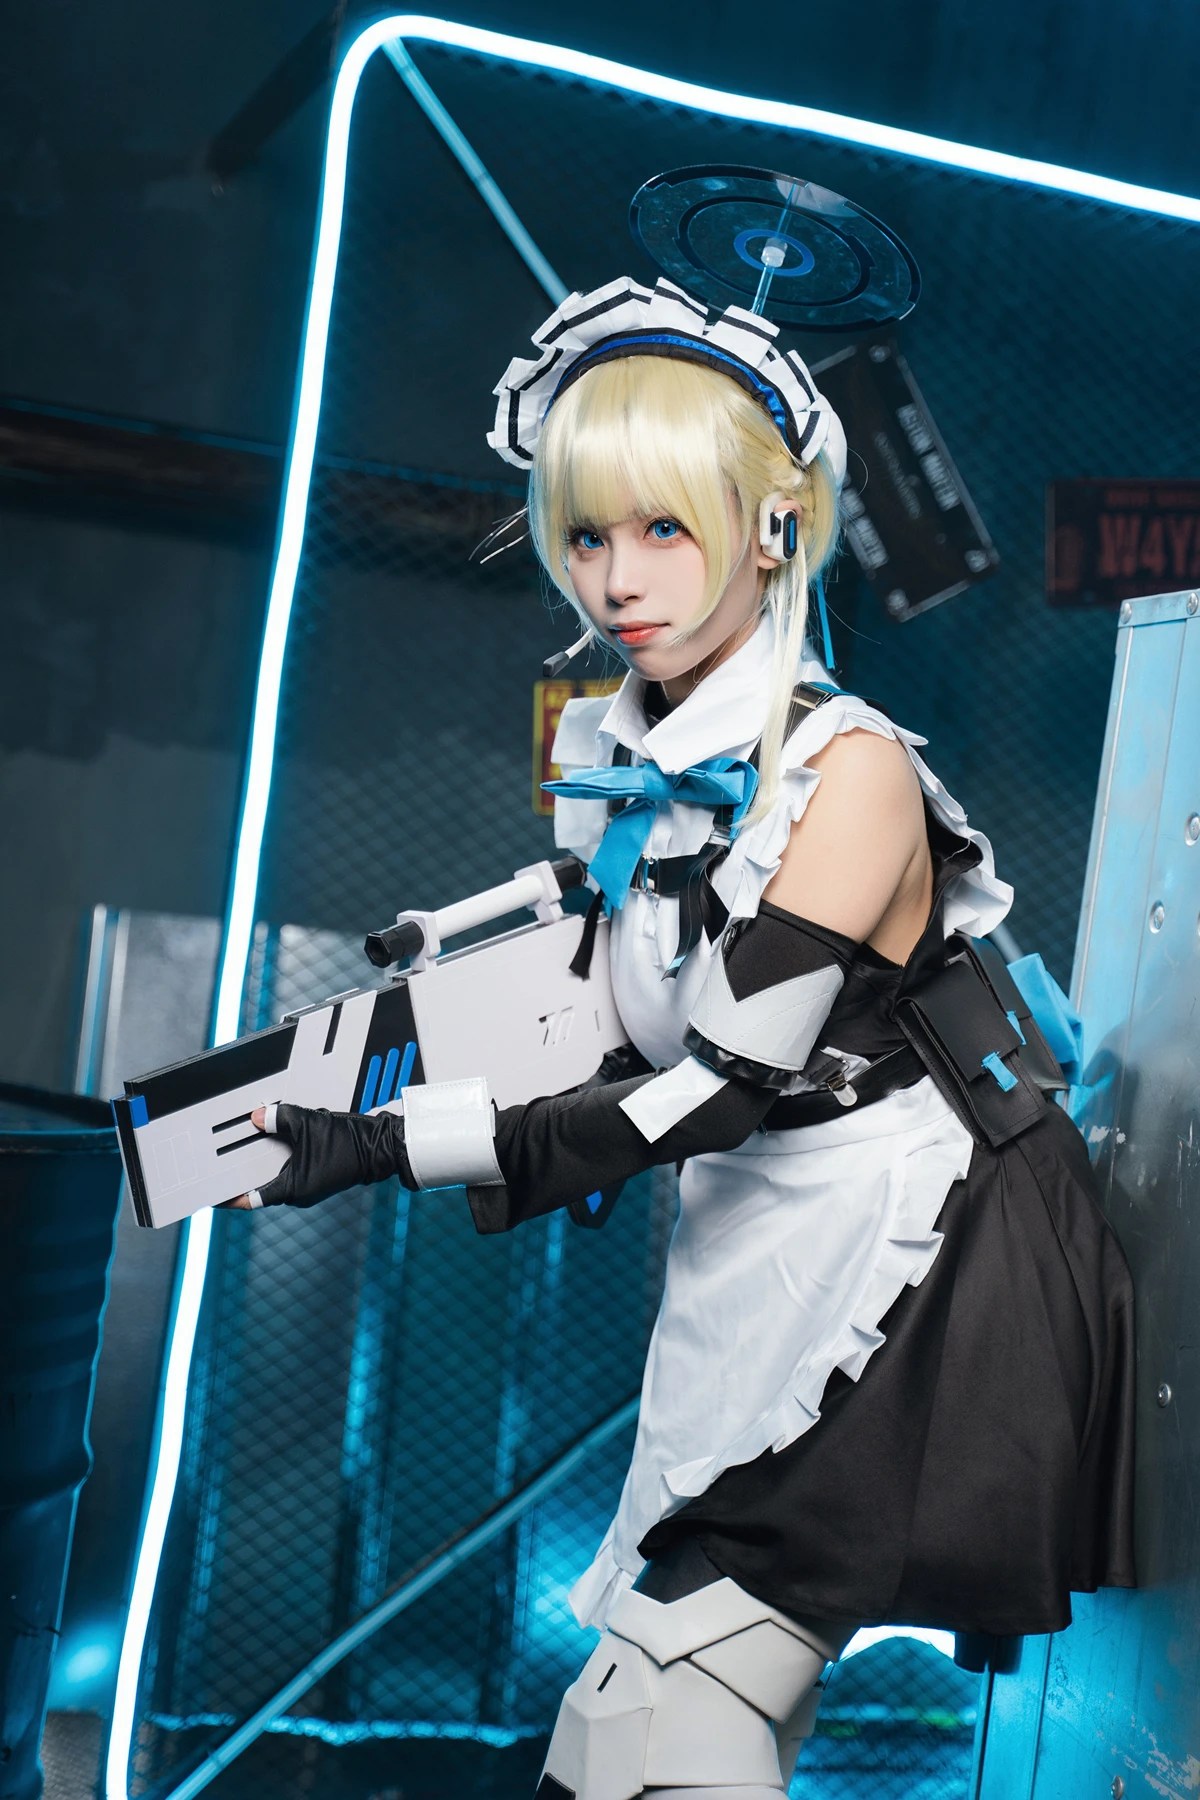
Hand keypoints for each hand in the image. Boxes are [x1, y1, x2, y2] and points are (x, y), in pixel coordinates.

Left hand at [222, 1101, 412, 1209]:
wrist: (381, 1146)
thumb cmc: (349, 1144)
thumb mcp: (308, 1124)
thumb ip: (279, 1118)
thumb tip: (258, 1117)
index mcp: (293, 1189)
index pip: (251, 1198)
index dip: (229, 1196)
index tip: (213, 1194)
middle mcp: (300, 1192)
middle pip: (262, 1182)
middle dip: (246, 1169)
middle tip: (226, 1159)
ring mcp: (310, 1184)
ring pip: (278, 1172)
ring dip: (266, 1159)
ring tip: (252, 1142)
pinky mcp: (319, 1174)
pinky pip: (293, 1165)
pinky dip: (283, 1154)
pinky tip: (281, 1136)